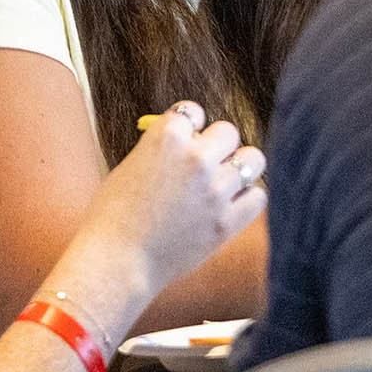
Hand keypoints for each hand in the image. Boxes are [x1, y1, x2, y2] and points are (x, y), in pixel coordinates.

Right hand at [74, 100, 266, 300]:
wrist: (115, 261)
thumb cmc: (113, 215)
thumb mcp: (131, 167)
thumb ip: (162, 150)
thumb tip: (190, 139)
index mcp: (166, 137)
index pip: (193, 111)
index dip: (189, 126)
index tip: (185, 139)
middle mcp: (195, 158)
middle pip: (228, 132)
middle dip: (218, 145)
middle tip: (206, 163)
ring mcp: (214, 190)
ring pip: (252, 159)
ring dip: (239, 167)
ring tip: (225, 181)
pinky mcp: (226, 222)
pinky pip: (257, 197)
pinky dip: (247, 198)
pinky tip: (230, 204)